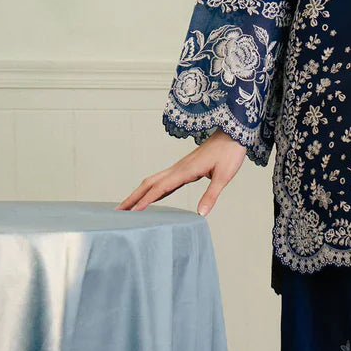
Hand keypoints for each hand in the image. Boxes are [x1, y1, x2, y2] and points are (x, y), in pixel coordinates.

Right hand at [115, 129, 247, 215]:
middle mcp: (178, 168)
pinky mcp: (184, 168)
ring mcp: (179, 168)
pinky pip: (163, 180)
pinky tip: (151, 197)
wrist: (232, 135)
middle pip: (149, 184)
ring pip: (154, 181)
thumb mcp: (224, 176)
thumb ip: (211, 195)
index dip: (146, 201)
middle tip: (117, 211)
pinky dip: (152, 189)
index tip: (133, 213)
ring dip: (139, 193)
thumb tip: (201, 214)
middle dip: (133, 197)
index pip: (160, 188)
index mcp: (185, 171)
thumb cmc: (229, 154)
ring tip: (128, 206)